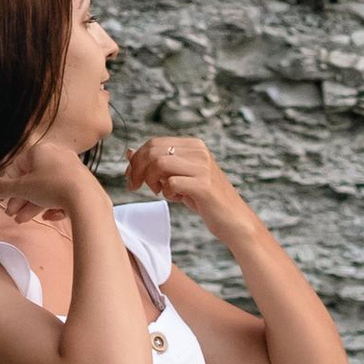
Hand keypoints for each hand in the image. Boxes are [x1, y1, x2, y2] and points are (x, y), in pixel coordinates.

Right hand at [0, 131, 107, 223]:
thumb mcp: (23, 189)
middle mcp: (58, 155)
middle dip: (21, 199)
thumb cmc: (53, 188)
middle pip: (33, 180)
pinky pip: (64, 194)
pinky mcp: (83, 184)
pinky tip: (51, 217)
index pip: (18, 166)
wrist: (87, 200)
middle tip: (12, 215)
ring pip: (47, 189)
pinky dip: (54, 206)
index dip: (9, 185)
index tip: (4, 200)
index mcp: (42, 150)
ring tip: (24, 221)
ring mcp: (72, 169)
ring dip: (34, 206)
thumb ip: (1, 188)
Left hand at [122, 132, 247, 235]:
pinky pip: (171, 182)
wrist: (233, 220)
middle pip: (153, 151)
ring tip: (159, 191)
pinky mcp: (204, 185)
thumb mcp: (178, 177)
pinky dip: (167, 192)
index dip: (137, 160)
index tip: (131, 177)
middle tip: (136, 187)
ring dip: (151, 180)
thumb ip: (157, 164)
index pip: (154, 143)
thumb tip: (129, 152)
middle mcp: (199, 151)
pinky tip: (175, 198)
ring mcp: (203, 167)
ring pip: (159, 164)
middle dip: (137, 170)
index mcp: (193, 145)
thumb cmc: (204, 199)